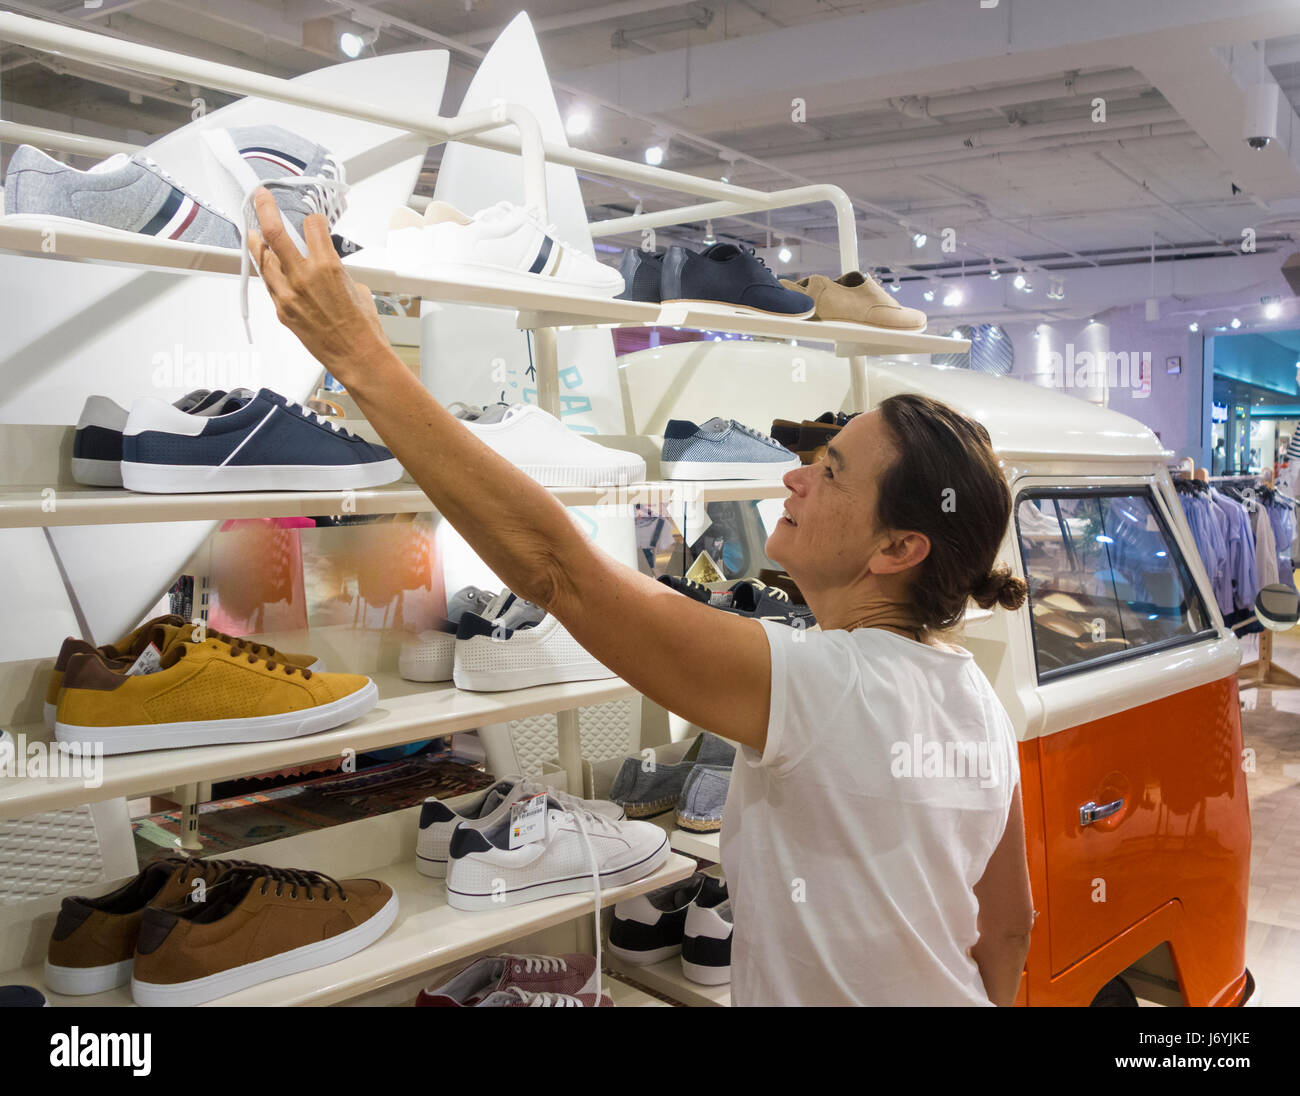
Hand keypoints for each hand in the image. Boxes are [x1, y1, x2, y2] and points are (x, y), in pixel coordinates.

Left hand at [248, 187, 388, 381]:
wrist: (357, 357)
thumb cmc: (362, 328)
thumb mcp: (356, 288)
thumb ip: (335, 272)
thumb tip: (326, 267)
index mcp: (327, 266)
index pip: (312, 225)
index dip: (314, 219)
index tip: (313, 219)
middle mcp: (303, 276)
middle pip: (274, 232)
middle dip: (266, 209)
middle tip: (262, 198)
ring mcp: (288, 294)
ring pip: (264, 259)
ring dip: (258, 242)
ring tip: (255, 233)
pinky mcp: (282, 311)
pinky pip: (269, 283)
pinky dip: (267, 271)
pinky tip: (267, 265)